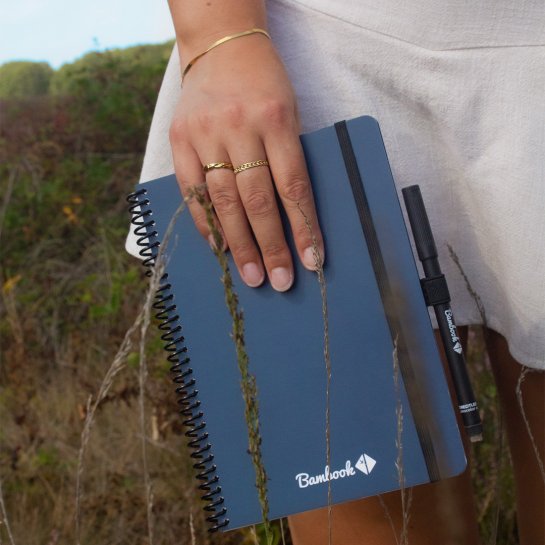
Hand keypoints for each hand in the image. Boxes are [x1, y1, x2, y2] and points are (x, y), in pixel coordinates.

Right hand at [169, 33, 323, 290]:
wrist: (222, 45)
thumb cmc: (265, 85)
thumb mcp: (290, 113)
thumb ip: (288, 160)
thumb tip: (292, 220)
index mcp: (277, 119)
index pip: (293, 186)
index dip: (303, 228)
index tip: (311, 262)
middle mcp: (239, 127)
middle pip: (256, 200)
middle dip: (270, 246)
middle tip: (277, 281)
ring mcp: (205, 133)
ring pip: (223, 200)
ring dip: (238, 243)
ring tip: (251, 274)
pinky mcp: (179, 138)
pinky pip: (192, 190)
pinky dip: (205, 222)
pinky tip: (218, 246)